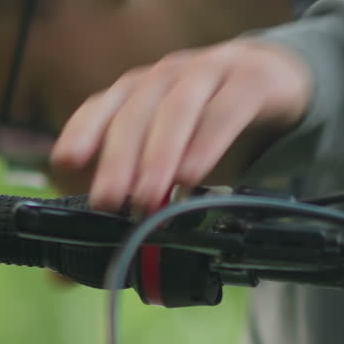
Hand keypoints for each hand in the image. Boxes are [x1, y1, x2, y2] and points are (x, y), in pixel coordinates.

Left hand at [50, 38, 311, 213]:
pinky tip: (193, 176)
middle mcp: (167, 78)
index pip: (103, 106)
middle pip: (136, 112)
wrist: (278, 80)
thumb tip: (68, 270)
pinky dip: (206, 144)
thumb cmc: (210, 126)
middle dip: (118, 159)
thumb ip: (127, 204)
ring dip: (158, 156)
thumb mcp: (170, 159)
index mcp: (138, 92)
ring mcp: (209, 74)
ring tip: (147, 199)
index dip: (82, 131)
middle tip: (107, 202)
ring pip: (176, 110)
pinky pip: (224, 111)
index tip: (65, 164)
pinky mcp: (250, 82)